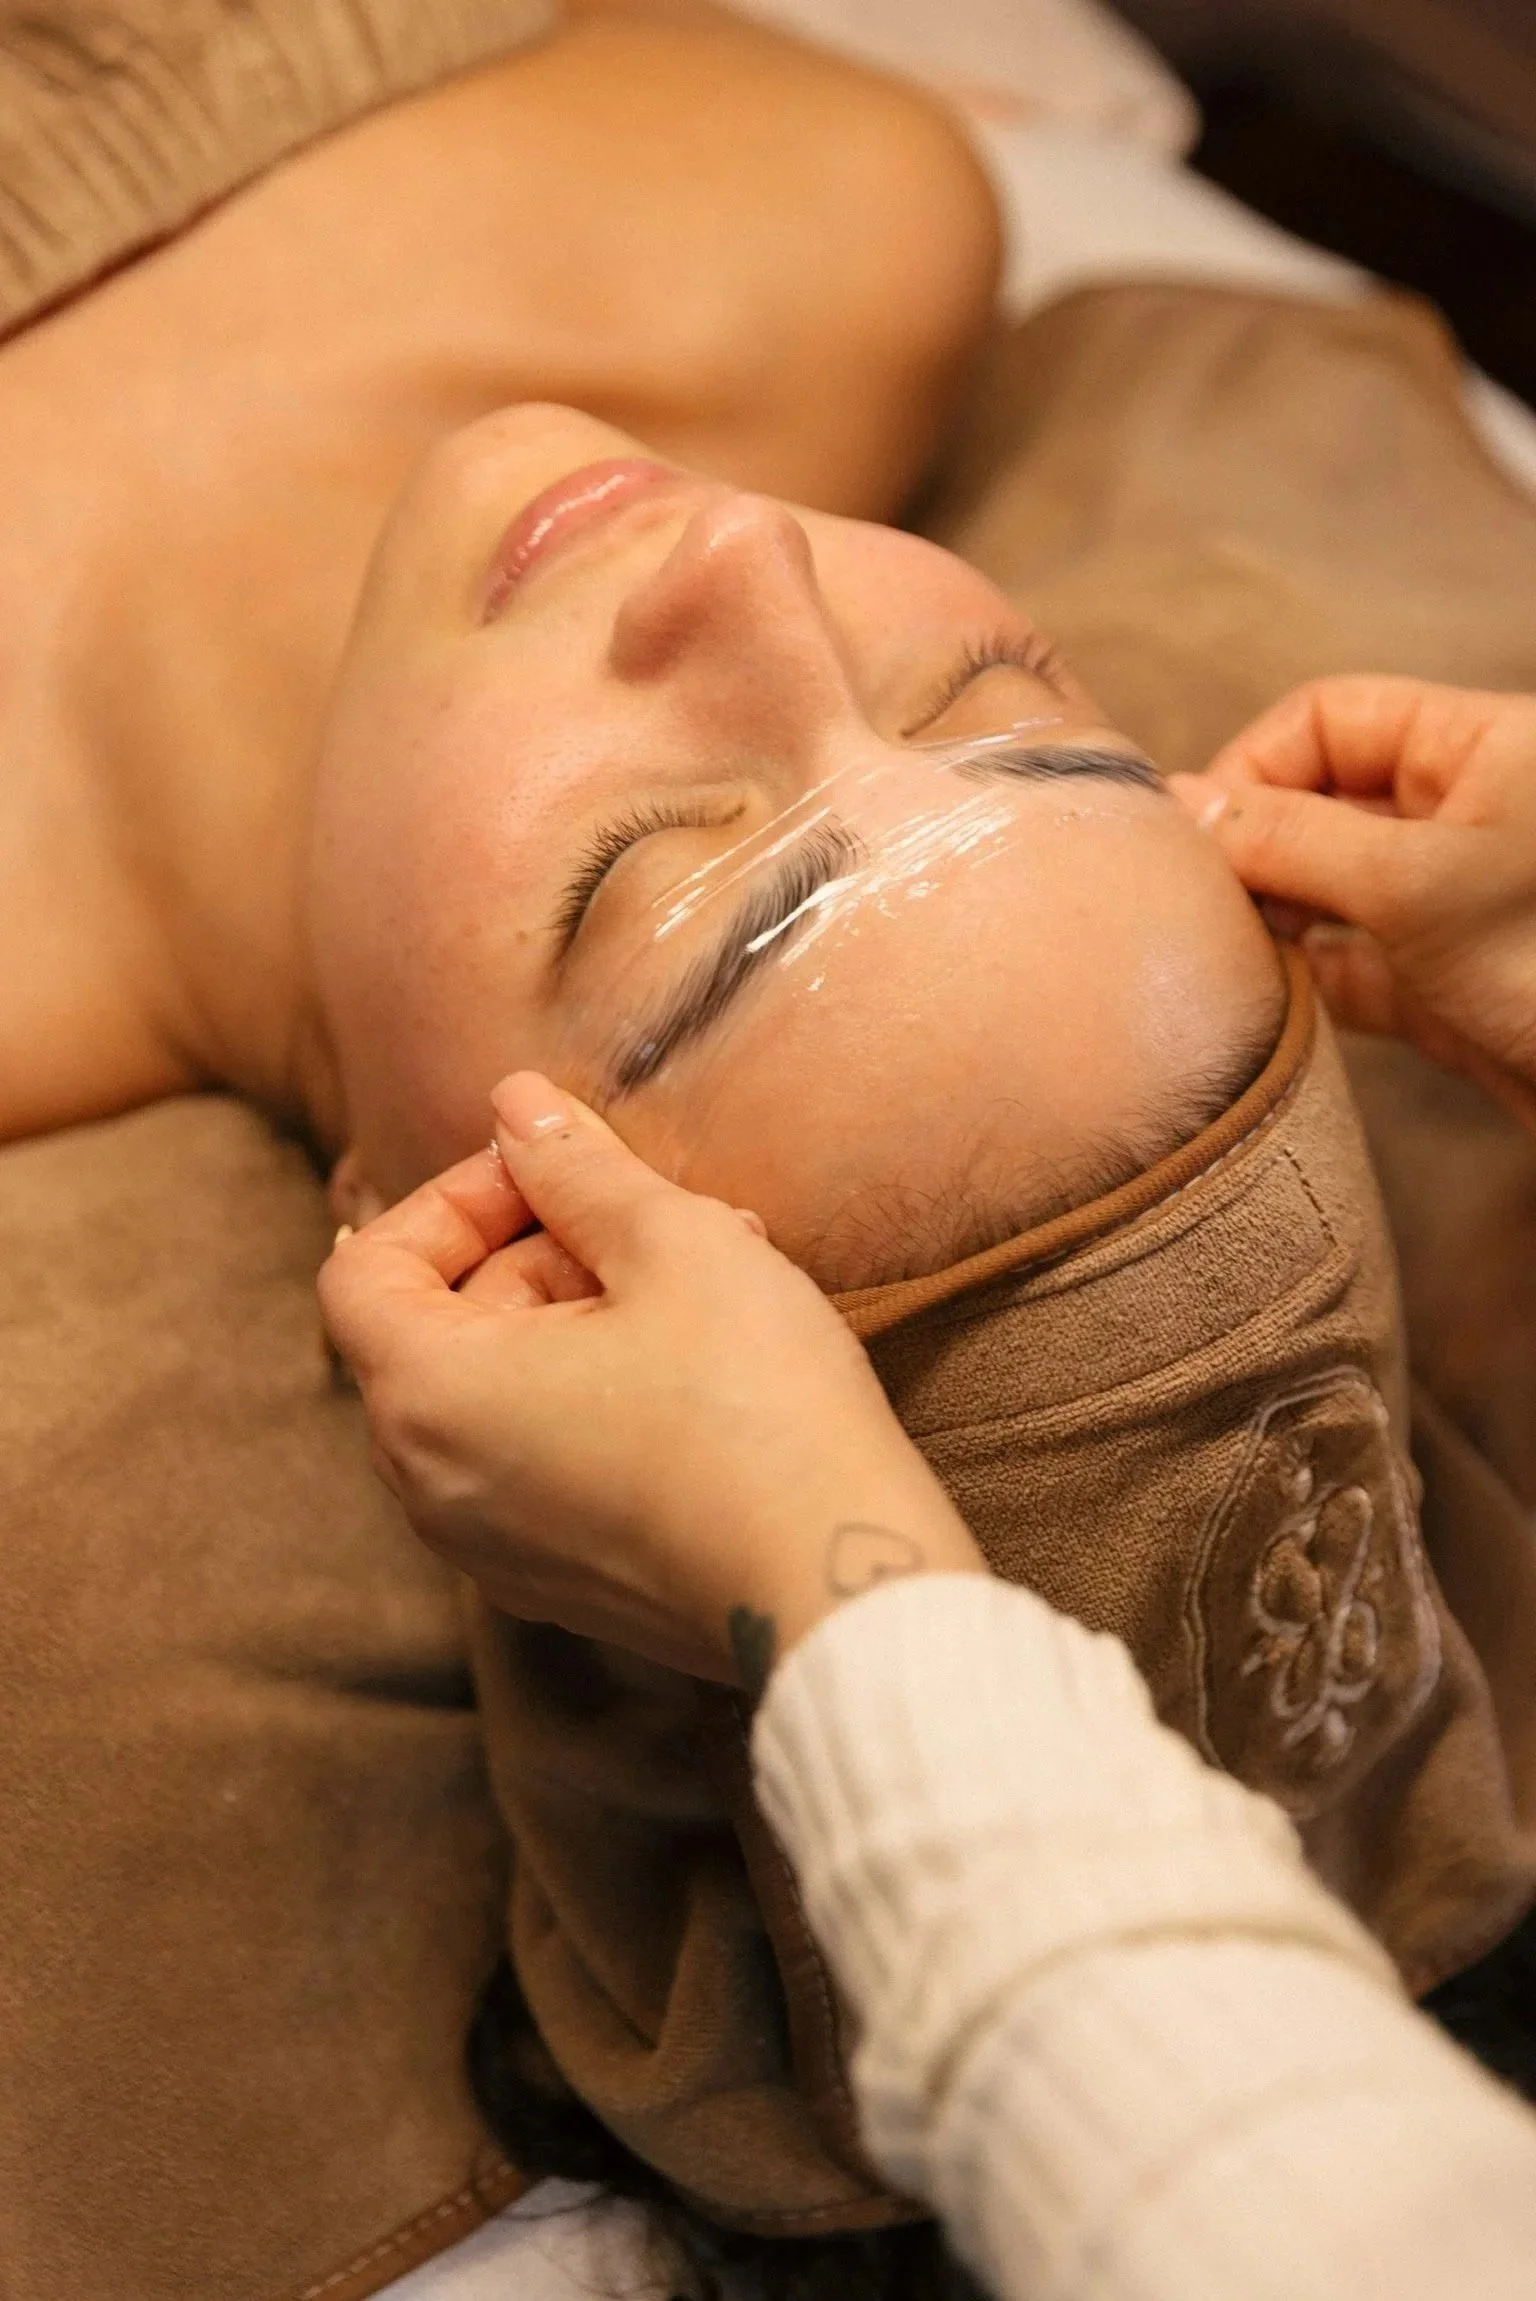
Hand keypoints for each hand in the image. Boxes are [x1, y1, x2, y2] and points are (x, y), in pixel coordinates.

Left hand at [318, 1074, 983, 1687]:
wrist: (841, 1585)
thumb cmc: (753, 1409)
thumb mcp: (673, 1245)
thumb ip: (577, 1167)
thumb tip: (516, 1104)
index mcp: (428, 1400)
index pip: (365, 1269)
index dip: (452, 1197)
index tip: (551, 1173)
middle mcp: (431, 1489)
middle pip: (436, 1327)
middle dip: (538, 1251)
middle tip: (658, 1216)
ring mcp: (491, 1549)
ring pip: (497, 1391)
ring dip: (581, 1315)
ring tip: (708, 1274)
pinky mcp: (559, 1582)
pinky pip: (537, 1458)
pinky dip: (594, 1391)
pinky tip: (708, 1356)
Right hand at [1170, 677, 1535, 1135]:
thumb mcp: (1416, 883)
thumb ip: (1291, 838)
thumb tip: (1179, 804)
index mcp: (1476, 750)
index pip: (1327, 721)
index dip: (1253, 767)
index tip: (1196, 841)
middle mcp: (1464, 818)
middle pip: (1319, 803)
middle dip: (1254, 849)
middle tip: (1196, 908)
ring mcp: (1454, 909)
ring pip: (1328, 893)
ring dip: (1274, 923)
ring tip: (1228, 958)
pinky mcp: (1448, 993)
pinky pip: (1353, 974)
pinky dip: (1310, 989)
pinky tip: (1277, 1010)